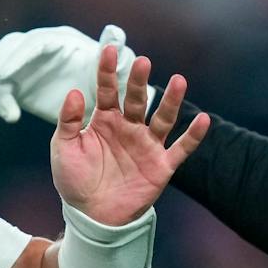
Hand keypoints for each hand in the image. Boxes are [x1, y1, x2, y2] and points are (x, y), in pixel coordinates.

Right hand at [0, 23, 141, 124]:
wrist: (106, 101)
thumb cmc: (114, 83)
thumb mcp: (120, 71)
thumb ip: (117, 54)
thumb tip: (115, 32)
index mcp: (62, 41)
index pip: (34, 44)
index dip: (18, 57)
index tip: (4, 74)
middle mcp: (42, 47)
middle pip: (10, 48)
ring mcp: (29, 62)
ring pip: (0, 63)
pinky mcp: (21, 79)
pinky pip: (3, 86)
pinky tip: (5, 113)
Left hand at [50, 43, 207, 225]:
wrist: (91, 217)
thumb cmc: (75, 181)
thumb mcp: (63, 149)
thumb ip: (67, 121)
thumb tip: (75, 91)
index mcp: (104, 121)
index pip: (108, 90)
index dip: (108, 71)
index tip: (110, 51)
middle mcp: (129, 128)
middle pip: (137, 99)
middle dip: (140, 81)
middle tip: (143, 62)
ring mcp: (147, 145)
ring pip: (163, 118)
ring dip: (172, 101)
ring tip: (180, 81)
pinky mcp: (161, 166)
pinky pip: (181, 149)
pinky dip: (193, 136)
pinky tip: (204, 120)